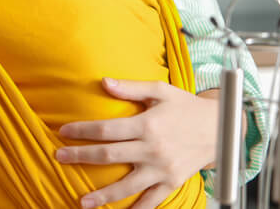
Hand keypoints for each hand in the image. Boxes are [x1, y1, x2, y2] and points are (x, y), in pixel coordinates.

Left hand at [55, 78, 218, 208]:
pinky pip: (151, 200)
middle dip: (80, 157)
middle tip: (58, 157)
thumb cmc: (186, 106)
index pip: (106, 129)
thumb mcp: (160, 90)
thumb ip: (130, 88)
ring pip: (126, 186)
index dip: (82, 131)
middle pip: (109, 156)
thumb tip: (103, 82)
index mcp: (147, 124)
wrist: (221, 128)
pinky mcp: (172, 182)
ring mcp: (162, 169)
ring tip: (82, 201)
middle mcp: (153, 149)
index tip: (63, 132)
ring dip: (102, 195)